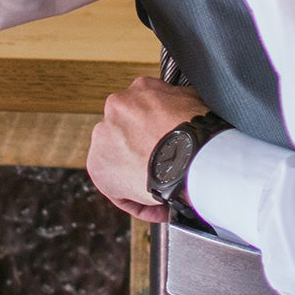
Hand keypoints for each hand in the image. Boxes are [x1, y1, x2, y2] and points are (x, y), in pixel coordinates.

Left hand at [84, 74, 212, 221]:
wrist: (191, 156)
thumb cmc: (196, 132)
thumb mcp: (193, 100)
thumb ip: (176, 100)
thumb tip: (180, 107)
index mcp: (139, 90)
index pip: (141, 112)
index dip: (155, 131)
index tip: (165, 145)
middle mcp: (115, 108)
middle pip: (125, 133)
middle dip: (143, 150)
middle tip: (165, 167)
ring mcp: (103, 137)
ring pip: (118, 160)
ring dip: (137, 174)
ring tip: (163, 188)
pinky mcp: (98, 167)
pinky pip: (116, 189)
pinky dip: (135, 199)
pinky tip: (158, 204)